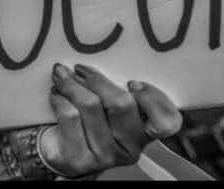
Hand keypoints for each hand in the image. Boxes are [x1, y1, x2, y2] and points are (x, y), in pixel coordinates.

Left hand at [39, 62, 182, 177]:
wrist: (60, 152)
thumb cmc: (88, 120)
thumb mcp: (107, 105)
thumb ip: (114, 89)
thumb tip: (97, 63)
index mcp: (144, 132)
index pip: (168, 122)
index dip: (152, 99)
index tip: (132, 83)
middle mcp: (131, 148)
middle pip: (121, 104)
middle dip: (97, 80)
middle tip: (79, 68)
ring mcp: (106, 157)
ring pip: (90, 106)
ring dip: (71, 85)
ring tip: (61, 76)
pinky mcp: (80, 159)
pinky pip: (69, 116)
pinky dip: (59, 98)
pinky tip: (56, 94)